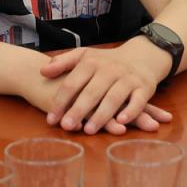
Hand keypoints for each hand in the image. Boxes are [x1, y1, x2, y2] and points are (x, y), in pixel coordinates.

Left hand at [36, 43, 172, 135]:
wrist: (141, 56)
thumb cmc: (107, 62)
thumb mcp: (84, 56)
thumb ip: (63, 62)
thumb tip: (42, 71)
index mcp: (91, 62)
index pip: (72, 83)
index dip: (61, 101)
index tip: (51, 118)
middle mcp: (109, 69)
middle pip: (92, 92)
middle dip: (78, 110)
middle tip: (66, 126)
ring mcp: (127, 78)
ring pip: (114, 97)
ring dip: (101, 115)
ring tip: (88, 130)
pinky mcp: (144, 87)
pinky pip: (138, 100)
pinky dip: (130, 111)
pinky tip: (121, 122)